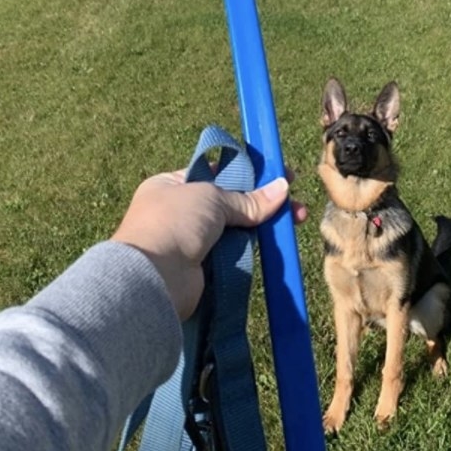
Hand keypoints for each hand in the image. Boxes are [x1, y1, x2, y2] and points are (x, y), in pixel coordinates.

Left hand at [111, 171, 306, 318]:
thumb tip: (282, 189)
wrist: (153, 277)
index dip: (248, 172)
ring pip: (237, 228)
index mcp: (172, 185)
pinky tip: (276, 241)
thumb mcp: (212, 197)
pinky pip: (236, 251)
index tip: (278, 173)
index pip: (215, 173)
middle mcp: (180, 211)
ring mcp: (192, 240)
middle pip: (231, 202)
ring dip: (264, 224)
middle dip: (263, 201)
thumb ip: (248, 198)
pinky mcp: (204, 267)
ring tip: (296, 219)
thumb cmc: (174, 223)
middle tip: (295, 201)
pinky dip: (255, 247)